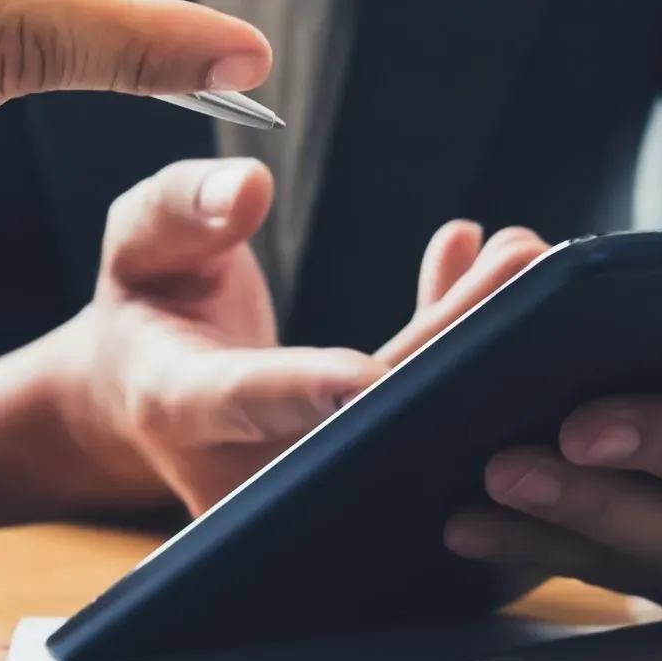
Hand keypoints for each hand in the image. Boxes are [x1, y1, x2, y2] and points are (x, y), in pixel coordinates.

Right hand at [0, 173, 548, 526]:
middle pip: (360, 412)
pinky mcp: (351, 458)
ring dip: (471, 334)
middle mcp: (250, 458)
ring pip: (402, 412)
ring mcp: (307, 472)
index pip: (247, 399)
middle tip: (522, 268)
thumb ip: (179, 210)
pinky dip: (449, 337)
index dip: (311, 391)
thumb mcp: (135, 244)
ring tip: (525, 255)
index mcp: (178, 404)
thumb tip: (247, 188)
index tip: (368, 375)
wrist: (142, 392)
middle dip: (448, 341)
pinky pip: (413, 405)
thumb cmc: (140, 308)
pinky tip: (473, 260)